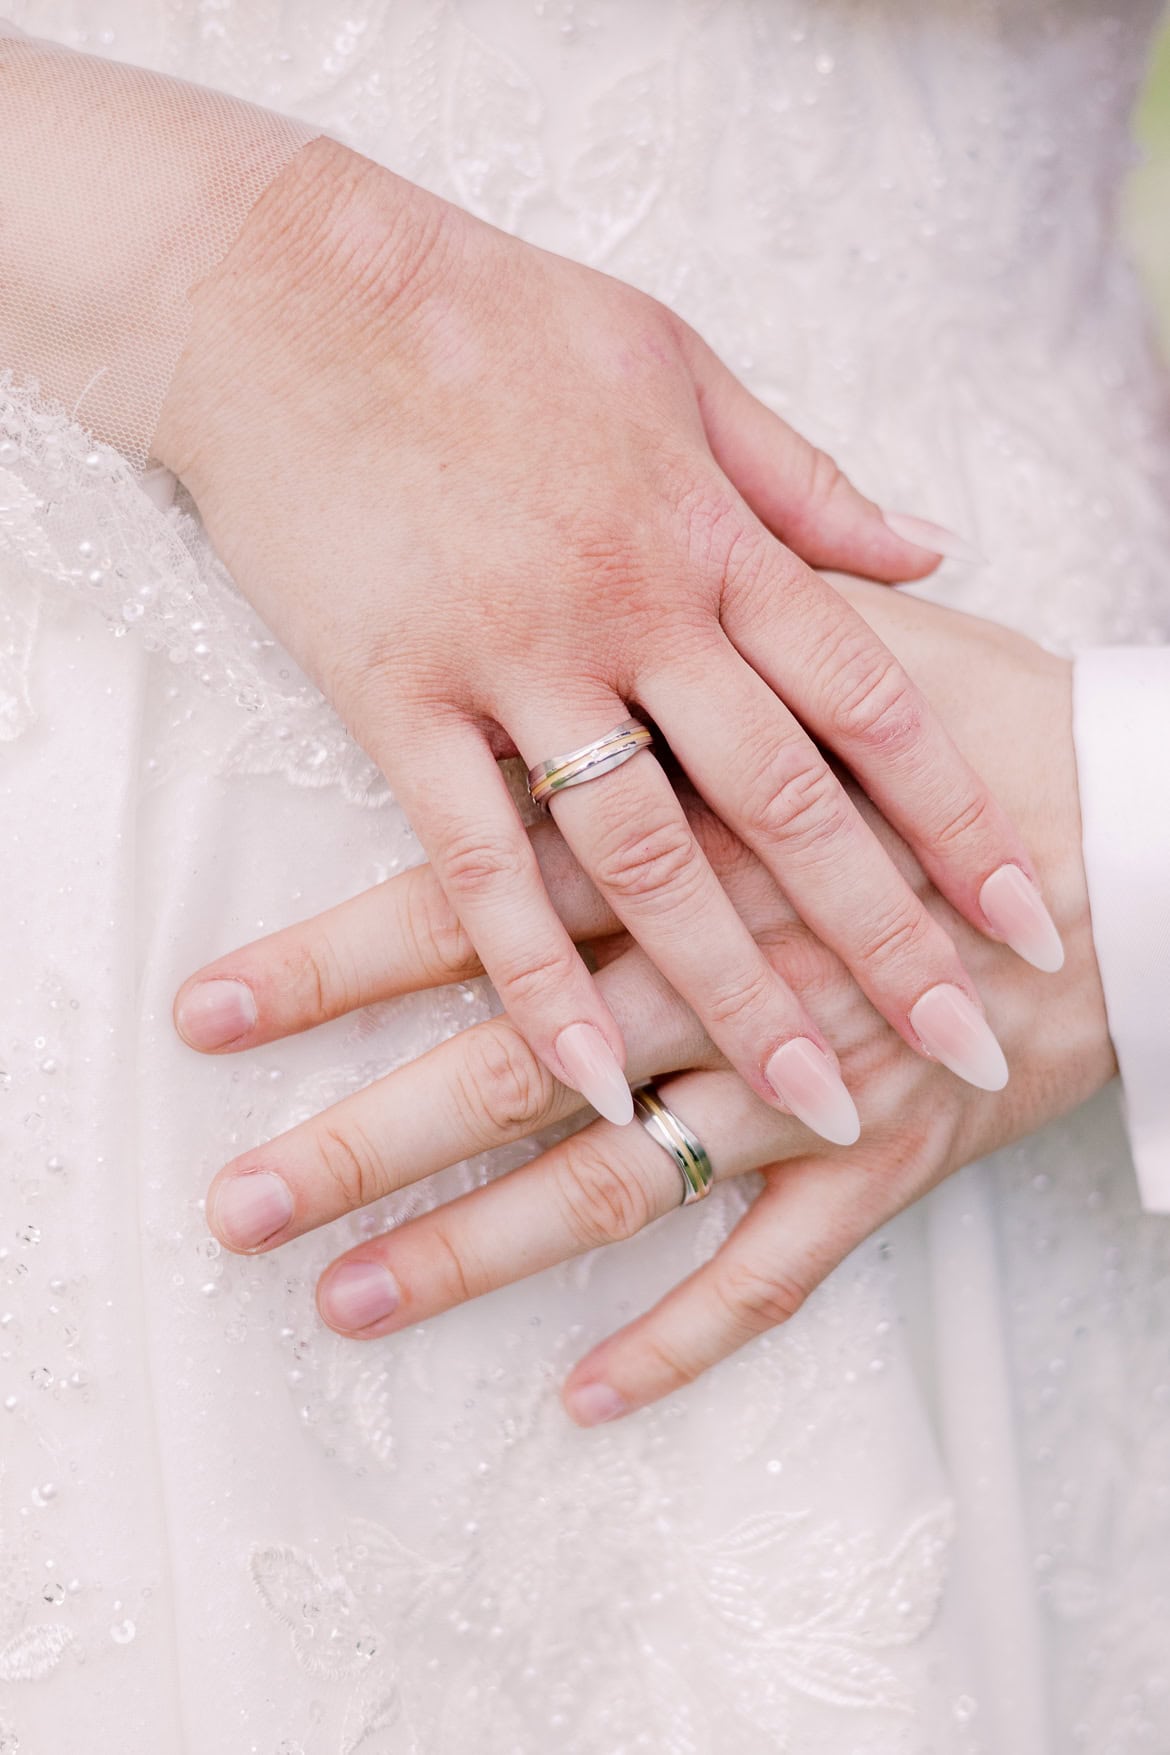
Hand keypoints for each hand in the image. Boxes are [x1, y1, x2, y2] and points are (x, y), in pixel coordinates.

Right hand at [155, 136, 1057, 1139]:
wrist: (288, 287)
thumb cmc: (491, 316)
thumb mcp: (679, 363)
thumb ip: (807, 479)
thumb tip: (934, 552)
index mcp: (715, 534)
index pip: (872, 704)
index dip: (958, 821)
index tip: (1024, 915)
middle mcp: (636, 611)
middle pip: (786, 809)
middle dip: (885, 940)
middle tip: (960, 1048)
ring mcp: (516, 662)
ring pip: (647, 862)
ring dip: (736, 990)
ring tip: (809, 1099)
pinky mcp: (398, 700)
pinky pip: (477, 868)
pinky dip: (535, 981)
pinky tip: (592, 1079)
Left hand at [175, 585, 1112, 1418]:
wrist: (1152, 831)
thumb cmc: (992, 727)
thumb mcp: (835, 640)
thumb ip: (694, 630)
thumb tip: (589, 580)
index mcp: (685, 842)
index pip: (471, 905)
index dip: (329, 964)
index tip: (206, 1011)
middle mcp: (720, 972)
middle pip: (508, 1068)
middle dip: (360, 1138)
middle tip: (233, 1206)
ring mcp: (803, 1080)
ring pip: (612, 1186)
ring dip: (475, 1253)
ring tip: (345, 1302)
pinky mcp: (885, 1158)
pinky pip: (775, 1271)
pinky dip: (685, 1335)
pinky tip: (589, 1394)